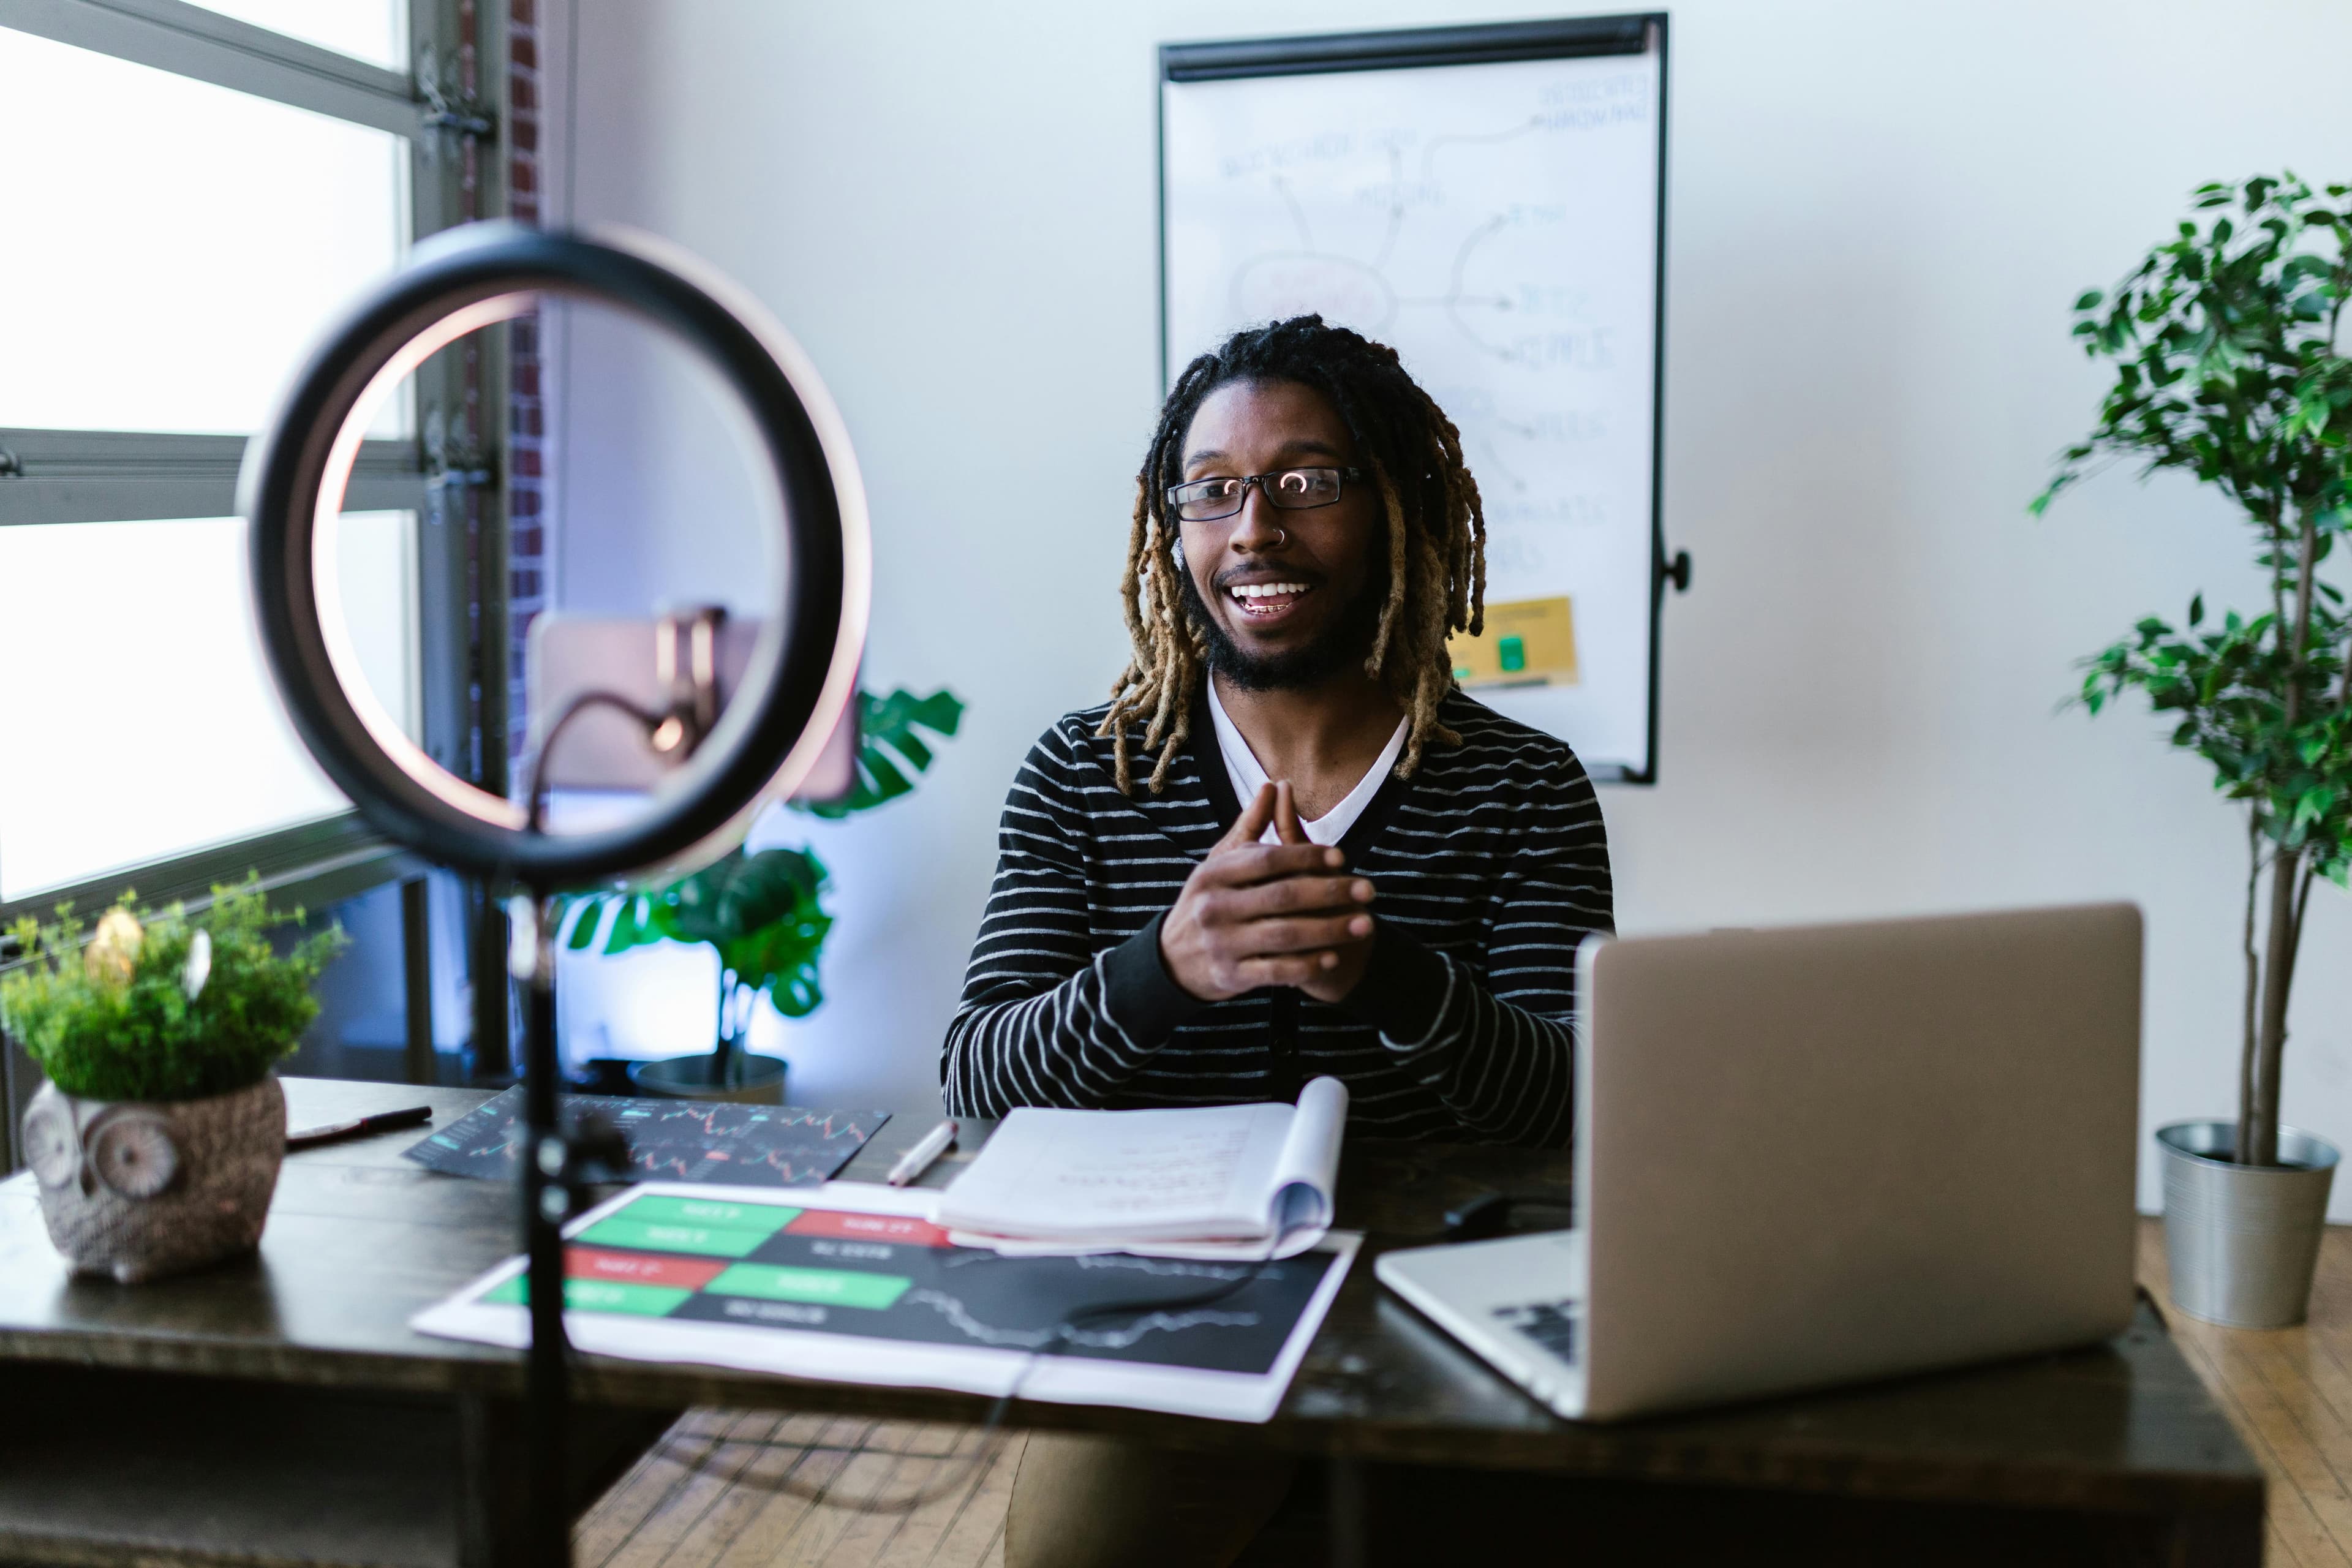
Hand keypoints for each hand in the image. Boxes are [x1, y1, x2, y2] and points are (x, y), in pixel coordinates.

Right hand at [1159, 781, 1376, 1001]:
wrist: (1175, 959)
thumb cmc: (1209, 901)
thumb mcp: (1221, 864)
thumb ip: (1250, 827)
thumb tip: (1274, 786)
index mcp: (1214, 874)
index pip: (1266, 860)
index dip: (1306, 856)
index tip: (1342, 857)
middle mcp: (1215, 907)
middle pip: (1281, 896)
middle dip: (1330, 892)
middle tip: (1367, 890)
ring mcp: (1222, 943)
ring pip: (1284, 935)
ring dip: (1329, 930)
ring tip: (1364, 924)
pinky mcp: (1232, 975)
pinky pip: (1276, 971)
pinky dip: (1306, 965)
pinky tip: (1333, 956)